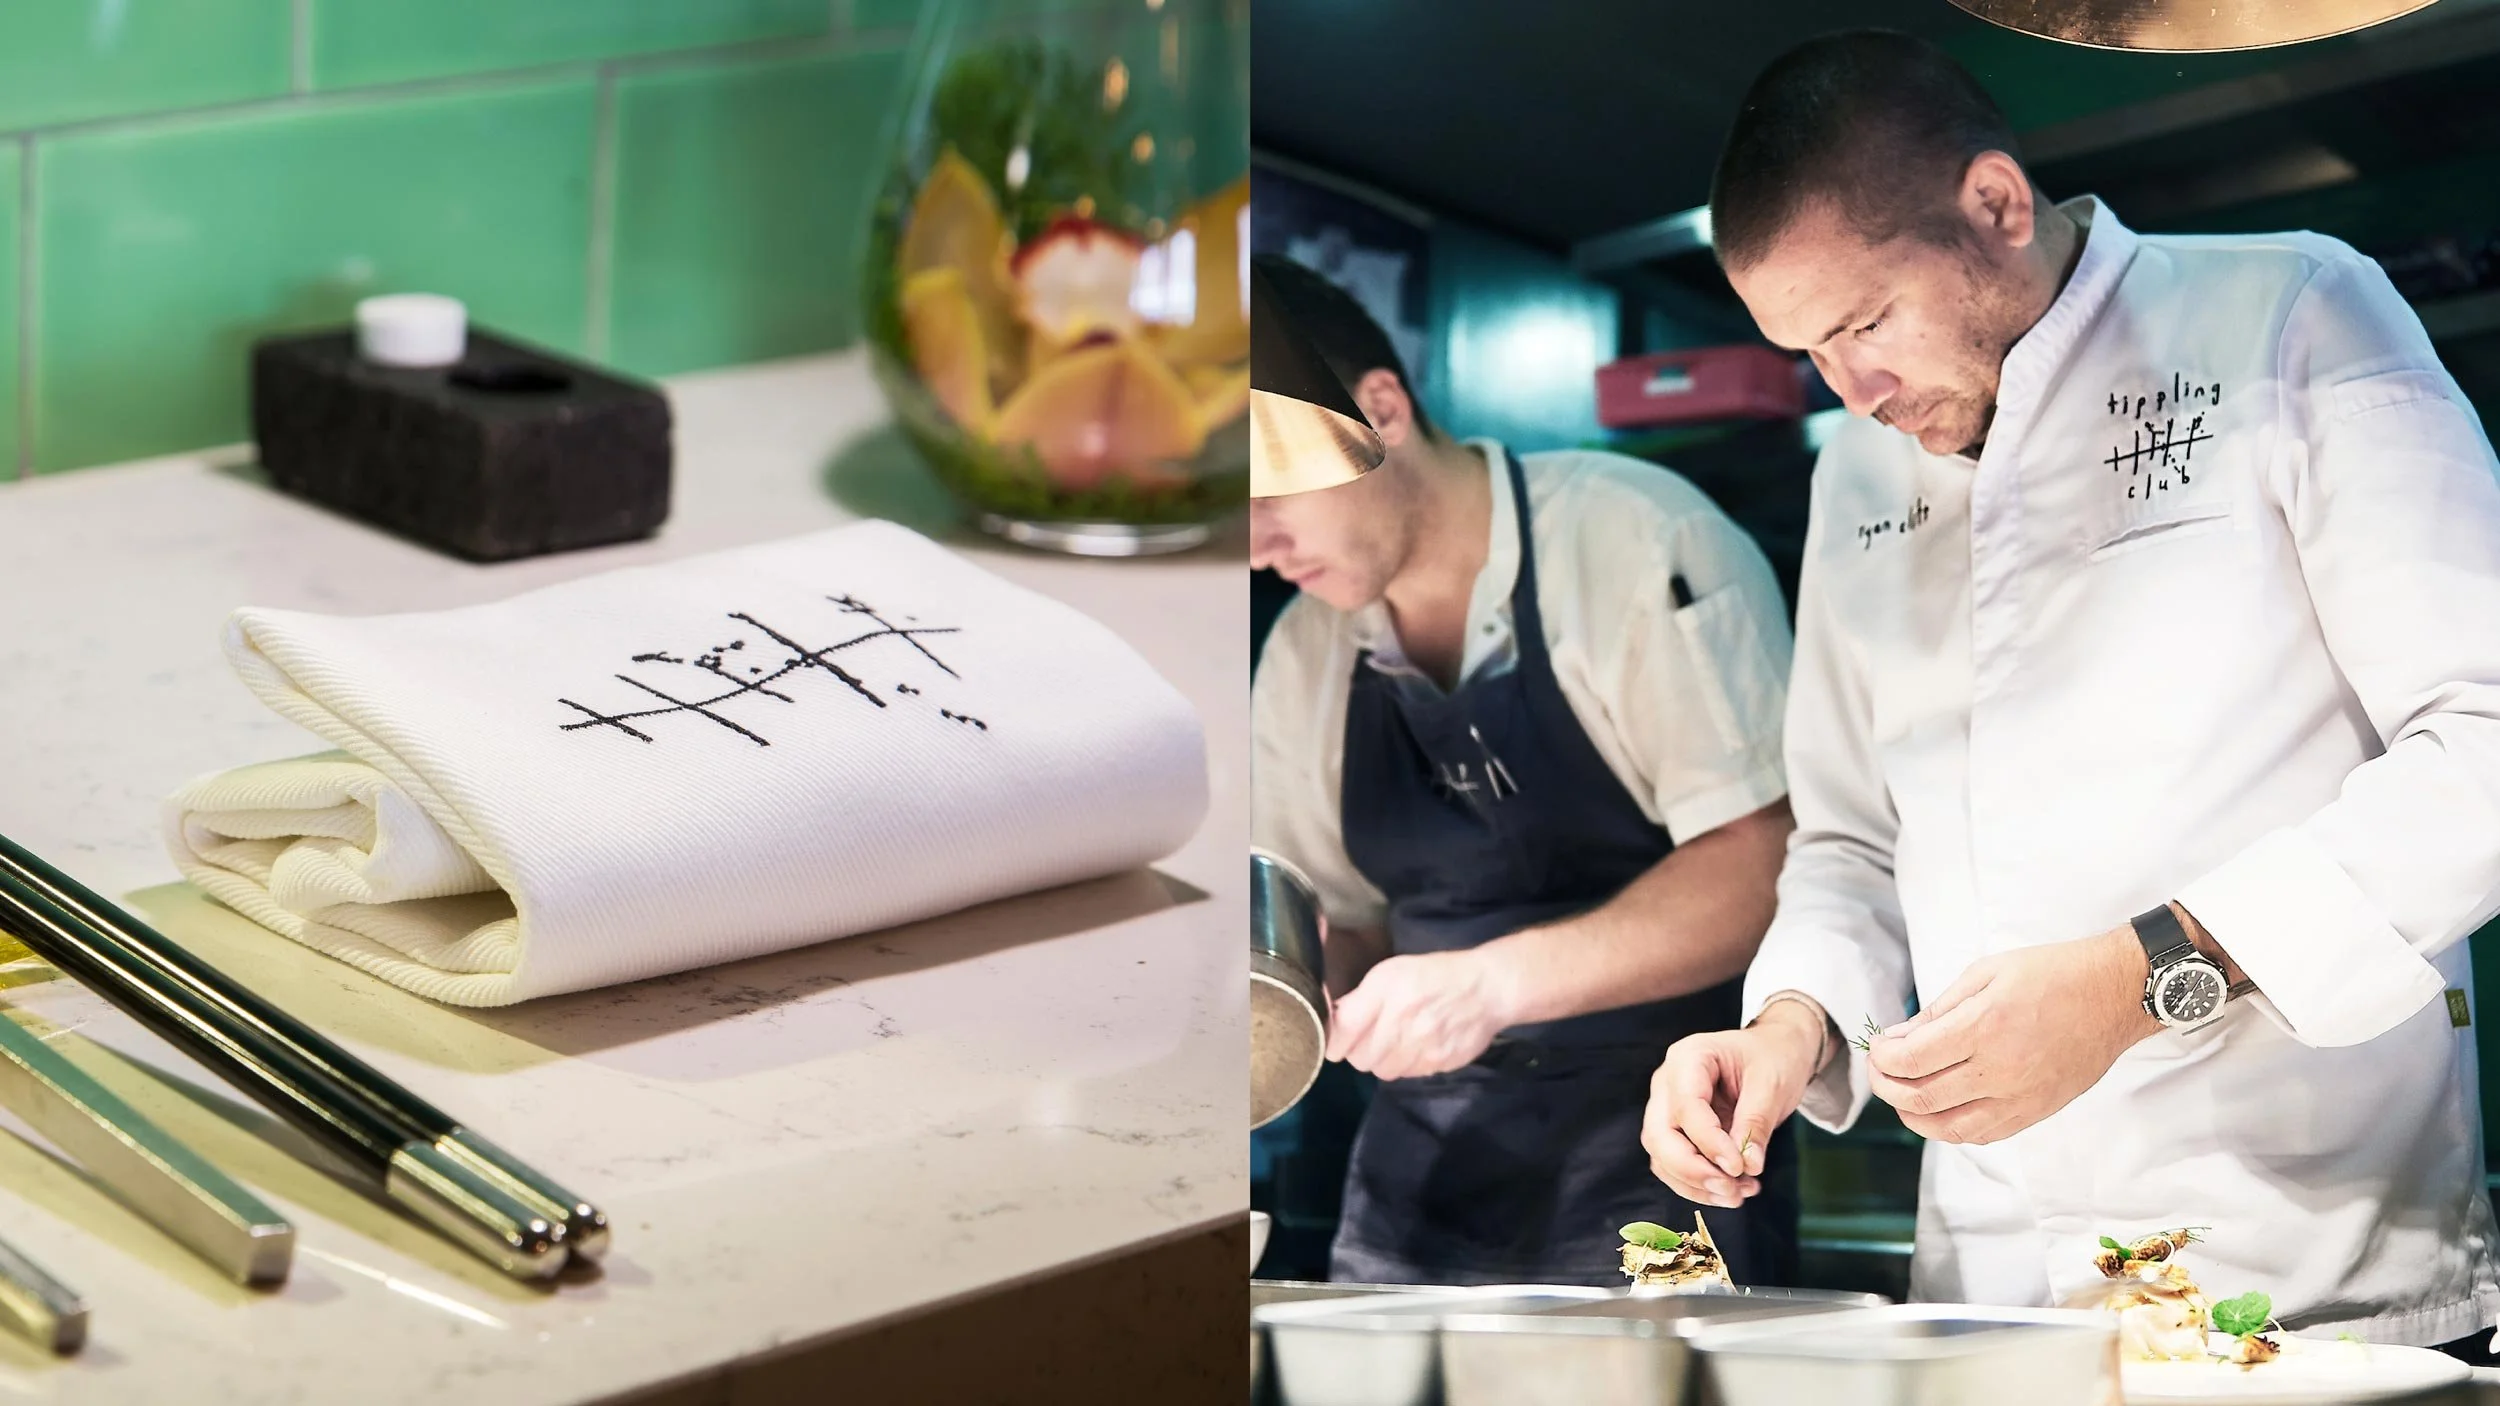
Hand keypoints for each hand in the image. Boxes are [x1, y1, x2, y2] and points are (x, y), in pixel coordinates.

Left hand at [1327, 949, 1517, 1079]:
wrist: (1487, 989)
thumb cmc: (1434, 975)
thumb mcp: (1391, 972)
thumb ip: (1360, 998)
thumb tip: (1334, 1019)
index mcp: (1385, 993)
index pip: (1341, 1033)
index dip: (1334, 1038)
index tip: (1339, 1036)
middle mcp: (1401, 1023)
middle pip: (1359, 1059)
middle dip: (1360, 1050)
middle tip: (1372, 1036)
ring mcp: (1421, 1048)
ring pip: (1382, 1071)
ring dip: (1383, 1060)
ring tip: (1396, 1041)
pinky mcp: (1438, 1064)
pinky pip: (1408, 1075)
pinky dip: (1407, 1065)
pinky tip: (1417, 1046)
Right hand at [1641, 1001, 1823, 1207]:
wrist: (1774, 1053)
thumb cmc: (1772, 1058)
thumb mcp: (1772, 1085)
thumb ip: (1755, 1123)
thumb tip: (1747, 1166)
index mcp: (1687, 1058)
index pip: (1685, 1107)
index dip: (1709, 1143)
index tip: (1739, 1168)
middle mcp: (1667, 1083)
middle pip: (1659, 1136)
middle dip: (1693, 1171)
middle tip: (1732, 1190)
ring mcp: (1667, 1109)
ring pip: (1662, 1157)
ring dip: (1697, 1184)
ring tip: (1740, 1194)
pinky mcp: (1676, 1132)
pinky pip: (1675, 1166)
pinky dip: (1700, 1186)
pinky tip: (1733, 1190)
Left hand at [1867, 926, 2161, 1144]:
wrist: (2114, 995)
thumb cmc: (2053, 974)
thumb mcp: (1986, 972)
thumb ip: (1940, 1008)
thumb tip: (1901, 1036)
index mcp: (1984, 1027)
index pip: (1911, 1060)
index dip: (1882, 1057)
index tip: (1878, 1045)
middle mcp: (1999, 1070)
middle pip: (1921, 1097)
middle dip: (1886, 1085)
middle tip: (1880, 1068)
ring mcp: (2019, 1097)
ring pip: (1947, 1127)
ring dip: (1912, 1115)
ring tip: (1902, 1093)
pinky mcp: (2035, 1111)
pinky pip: (1981, 1135)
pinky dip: (1949, 1129)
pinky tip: (1939, 1110)